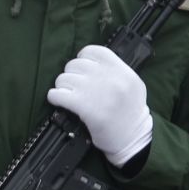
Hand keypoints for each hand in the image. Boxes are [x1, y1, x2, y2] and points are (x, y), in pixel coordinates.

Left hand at [46, 45, 153, 166]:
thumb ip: (116, 71)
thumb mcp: (133, 86)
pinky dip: (55, 97)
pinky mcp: (84, 108)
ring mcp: (97, 92)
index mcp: (124, 72)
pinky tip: (60, 101)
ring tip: (71, 95)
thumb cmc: (130, 113)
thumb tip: (90, 62)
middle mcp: (111, 79)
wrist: (132, 138)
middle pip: (76, 64)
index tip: (83, 68)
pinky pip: (57, 94)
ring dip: (63, 87)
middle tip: (76, 86)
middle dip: (72, 74)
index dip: (84, 57)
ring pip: (64, 78)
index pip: (94, 51)